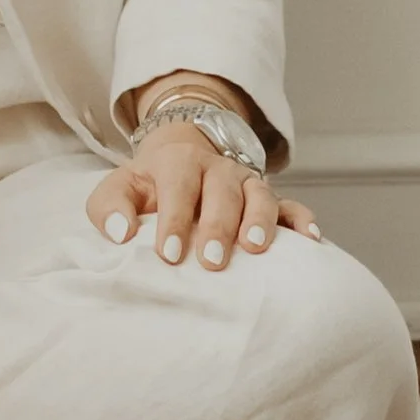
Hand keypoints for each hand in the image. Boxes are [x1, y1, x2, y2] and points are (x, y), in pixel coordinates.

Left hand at [86, 122, 322, 270]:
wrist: (181, 158)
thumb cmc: (148, 186)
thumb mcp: (119, 187)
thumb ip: (109, 207)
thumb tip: (119, 233)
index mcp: (178, 163)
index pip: (178, 187)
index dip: (174, 220)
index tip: (168, 255)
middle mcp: (217, 169)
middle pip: (222, 191)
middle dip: (217, 226)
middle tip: (212, 261)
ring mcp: (246, 182)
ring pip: (260, 194)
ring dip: (260, 220)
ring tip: (256, 248)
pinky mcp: (270, 199)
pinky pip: (291, 205)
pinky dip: (302, 220)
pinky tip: (311, 239)